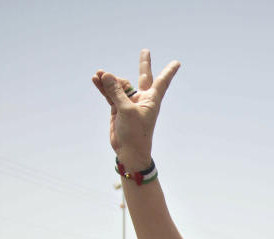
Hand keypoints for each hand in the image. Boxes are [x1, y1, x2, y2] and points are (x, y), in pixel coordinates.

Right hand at [92, 50, 180, 167]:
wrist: (128, 152)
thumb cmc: (135, 133)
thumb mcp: (126, 110)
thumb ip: (116, 91)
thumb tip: (106, 74)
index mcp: (151, 99)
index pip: (162, 81)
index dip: (169, 71)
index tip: (177, 63)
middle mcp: (142, 99)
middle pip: (143, 77)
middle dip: (144, 64)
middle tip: (145, 51)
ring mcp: (129, 103)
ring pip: (120, 86)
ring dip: (110, 80)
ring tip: (98, 73)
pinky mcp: (118, 109)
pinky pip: (110, 94)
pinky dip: (103, 87)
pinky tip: (96, 79)